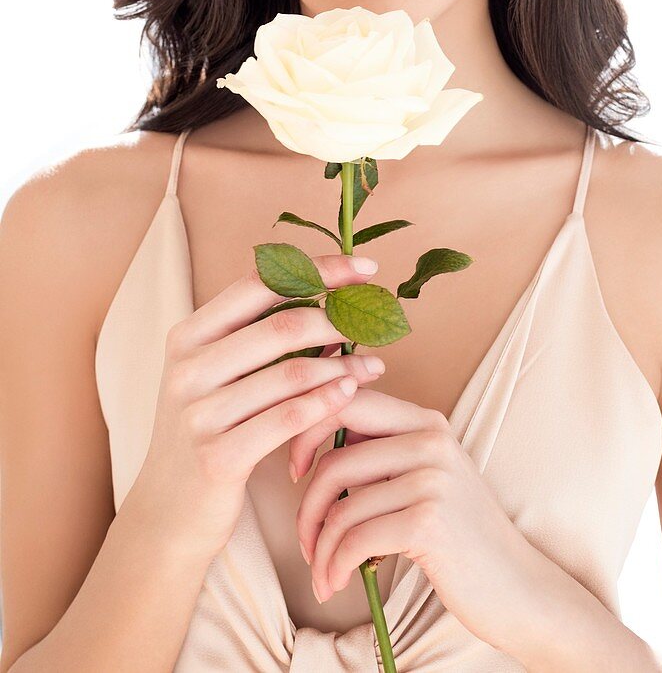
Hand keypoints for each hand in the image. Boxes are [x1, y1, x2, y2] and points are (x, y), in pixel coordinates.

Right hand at [127, 254, 383, 564]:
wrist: (166, 512)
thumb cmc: (207, 433)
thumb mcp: (217, 376)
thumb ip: (260, 338)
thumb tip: (334, 302)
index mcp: (187, 335)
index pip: (259, 283)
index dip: (318, 270)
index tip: (365, 267)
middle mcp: (187, 368)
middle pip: (282, 325)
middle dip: (340, 319)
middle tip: (376, 323)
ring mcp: (198, 414)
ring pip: (292, 373)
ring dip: (344, 364)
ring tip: (374, 364)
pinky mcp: (217, 457)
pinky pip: (288, 418)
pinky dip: (327, 401)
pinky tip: (352, 392)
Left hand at [290, 385, 543, 649]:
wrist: (517, 586)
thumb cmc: (460, 535)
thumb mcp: (428, 476)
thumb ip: (383, 452)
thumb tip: (313, 437)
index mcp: (426, 421)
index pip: (346, 401)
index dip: (306, 430)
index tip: (295, 469)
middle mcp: (430, 440)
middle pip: (335, 460)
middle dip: (306, 505)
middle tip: (304, 538)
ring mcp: (431, 478)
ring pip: (341, 507)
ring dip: (320, 549)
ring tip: (322, 572)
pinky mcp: (427, 520)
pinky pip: (354, 539)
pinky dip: (335, 566)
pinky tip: (336, 582)